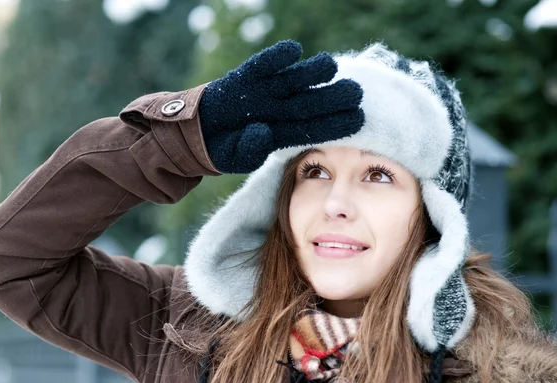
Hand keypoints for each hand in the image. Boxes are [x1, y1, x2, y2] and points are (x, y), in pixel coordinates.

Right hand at [198, 40, 364, 173]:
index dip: (335, 124)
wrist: (197, 131)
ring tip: (331, 65)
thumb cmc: (224, 148)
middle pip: (310, 102)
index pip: (313, 129)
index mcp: (283, 132)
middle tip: (356, 91)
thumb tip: (264, 132)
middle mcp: (280, 109)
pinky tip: (293, 50)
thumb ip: (250, 150)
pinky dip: (276, 58)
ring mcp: (265, 91)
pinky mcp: (246, 77)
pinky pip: (263, 65)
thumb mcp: (237, 157)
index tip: (358, 119)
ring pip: (292, 80)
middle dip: (332, 97)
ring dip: (311, 72)